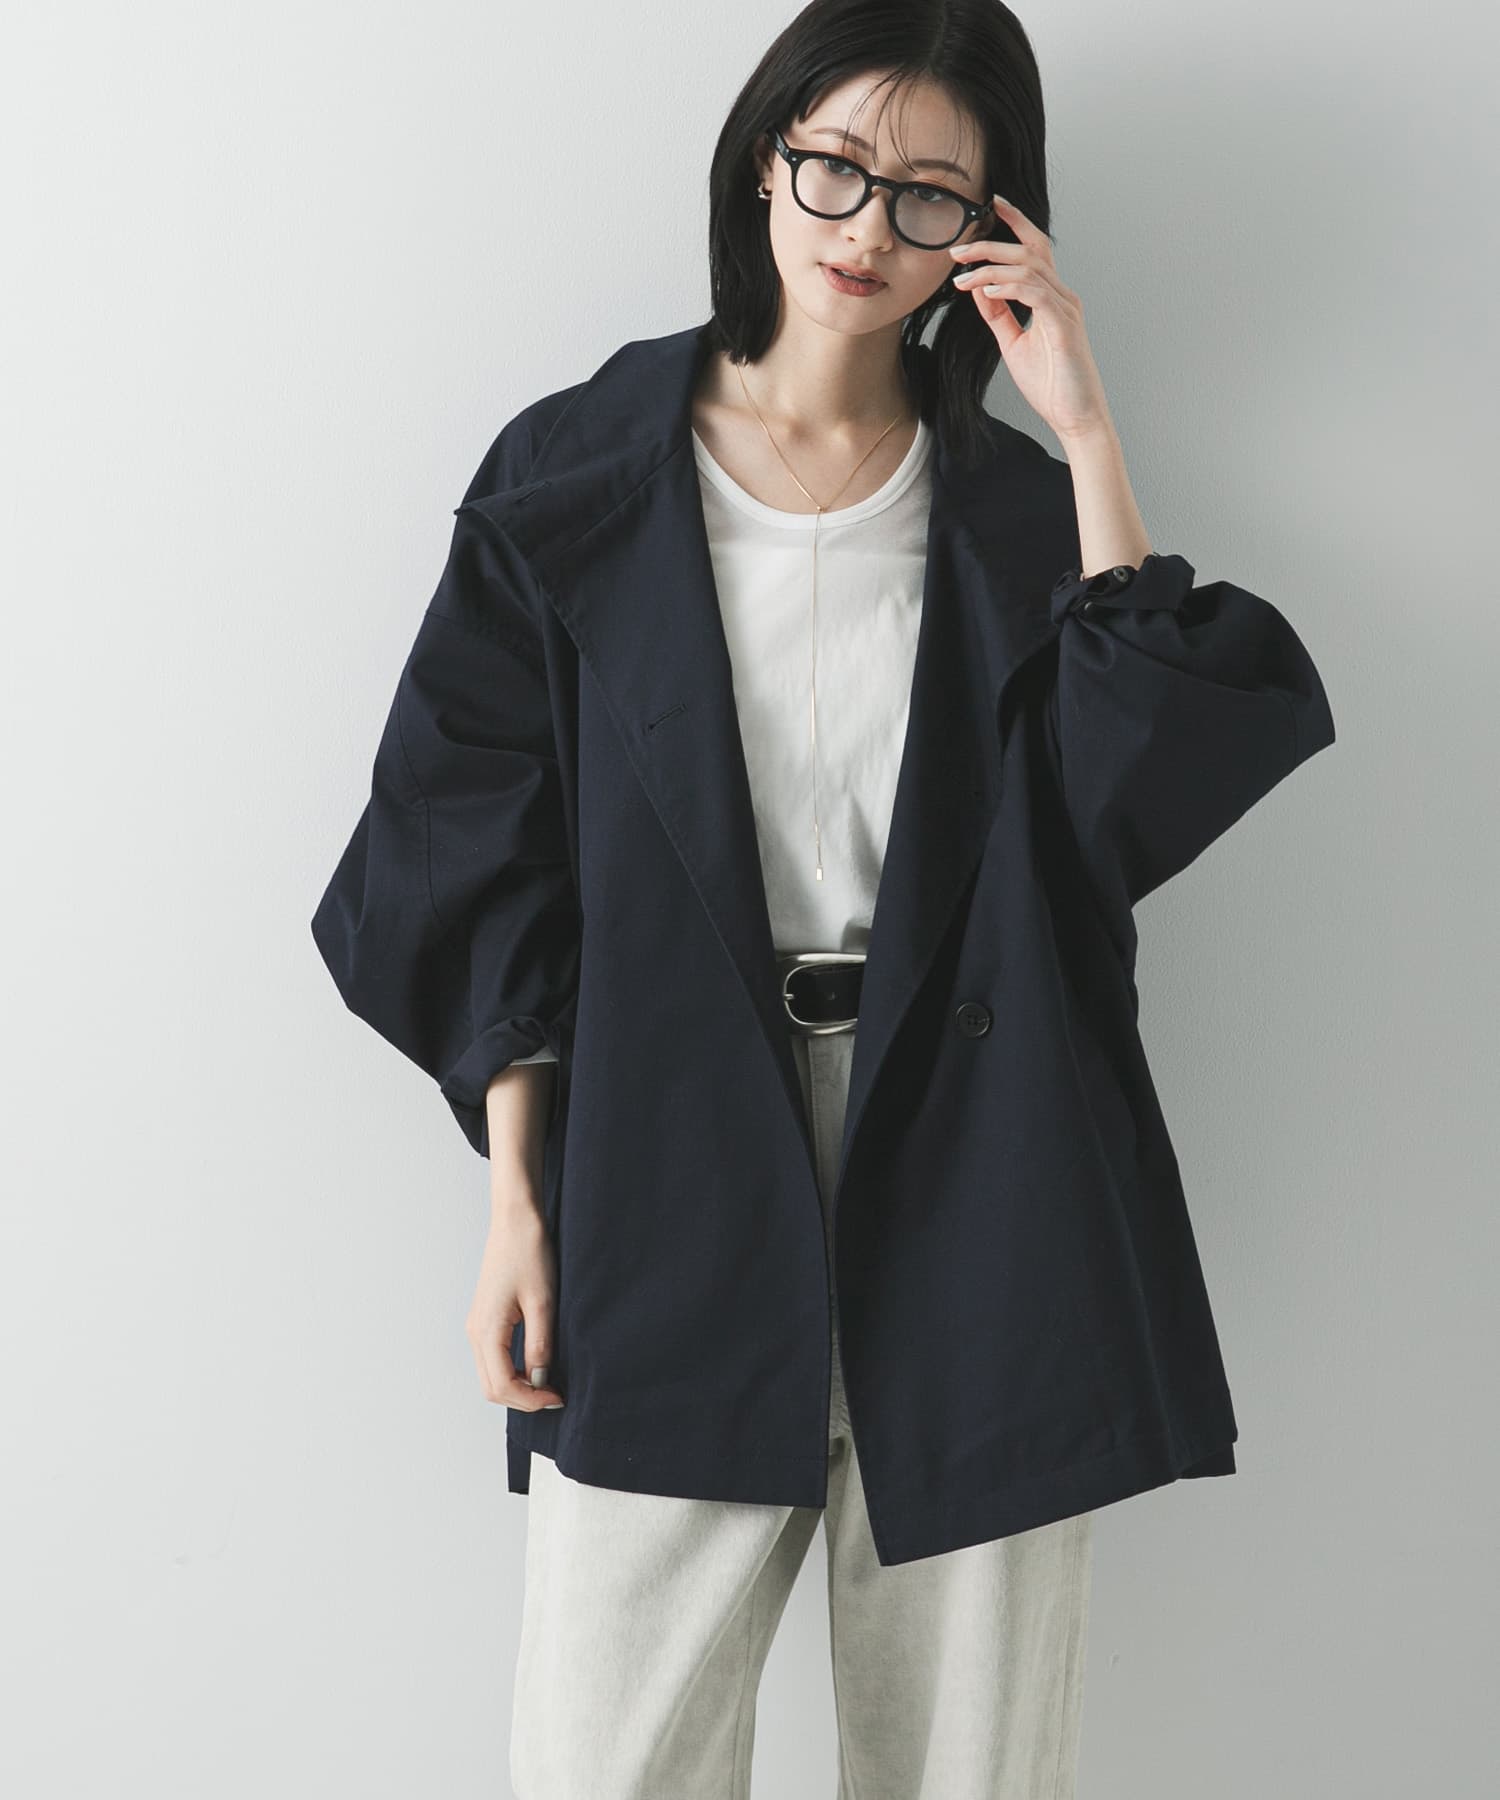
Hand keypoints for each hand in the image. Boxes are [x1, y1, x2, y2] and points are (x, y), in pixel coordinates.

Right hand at [465, 1197, 566, 1410]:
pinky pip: (493, 1359)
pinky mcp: (485, 1318)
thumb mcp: (542, 1302)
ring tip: (548, 1383)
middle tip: (555, 1396)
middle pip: (491, 1387)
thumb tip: (540, 1380)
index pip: (502, 1386)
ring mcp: (477, 1325)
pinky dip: (512, 1372)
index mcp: (487, 1330)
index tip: (558, 1398)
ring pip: (490, 1376)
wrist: (515, 1220)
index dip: (531, 1400)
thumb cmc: (529, 1253)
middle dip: (523, 1399)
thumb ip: (540, 1345)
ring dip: (517, 1387)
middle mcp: (475, 1332)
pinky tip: (535, 1365)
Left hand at [948, 196, 1113, 441]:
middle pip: (1030, 250)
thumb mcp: (1014, 344)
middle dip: (991, 243)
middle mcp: (1062, 297)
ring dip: (991, 266)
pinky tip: (986, 289)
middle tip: (957, 248)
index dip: (1015, 223)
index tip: (990, 206)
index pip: (1034, 249)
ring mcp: (1065, 310)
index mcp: (1052, 298)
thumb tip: (979, 288)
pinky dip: (1008, 286)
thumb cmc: (1051, 384)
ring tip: (962, 275)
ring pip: (1030, 268)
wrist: (1076, 417)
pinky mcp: (1063, 327)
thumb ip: (999, 315)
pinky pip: (1035, 293)